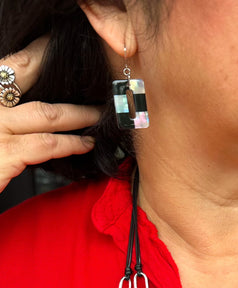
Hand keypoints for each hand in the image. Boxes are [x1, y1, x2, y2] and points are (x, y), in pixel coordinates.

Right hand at [0, 37, 100, 192]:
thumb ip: (4, 110)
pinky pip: (46, 145)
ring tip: (97, 116)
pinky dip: (71, 143)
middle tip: (92, 81)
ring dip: (79, 115)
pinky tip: (85, 143)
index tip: (59, 51)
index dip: (39, 54)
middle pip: (27, 76)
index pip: (13, 64)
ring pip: (46, 114)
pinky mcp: (3, 155)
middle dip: (63, 75)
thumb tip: (27, 105)